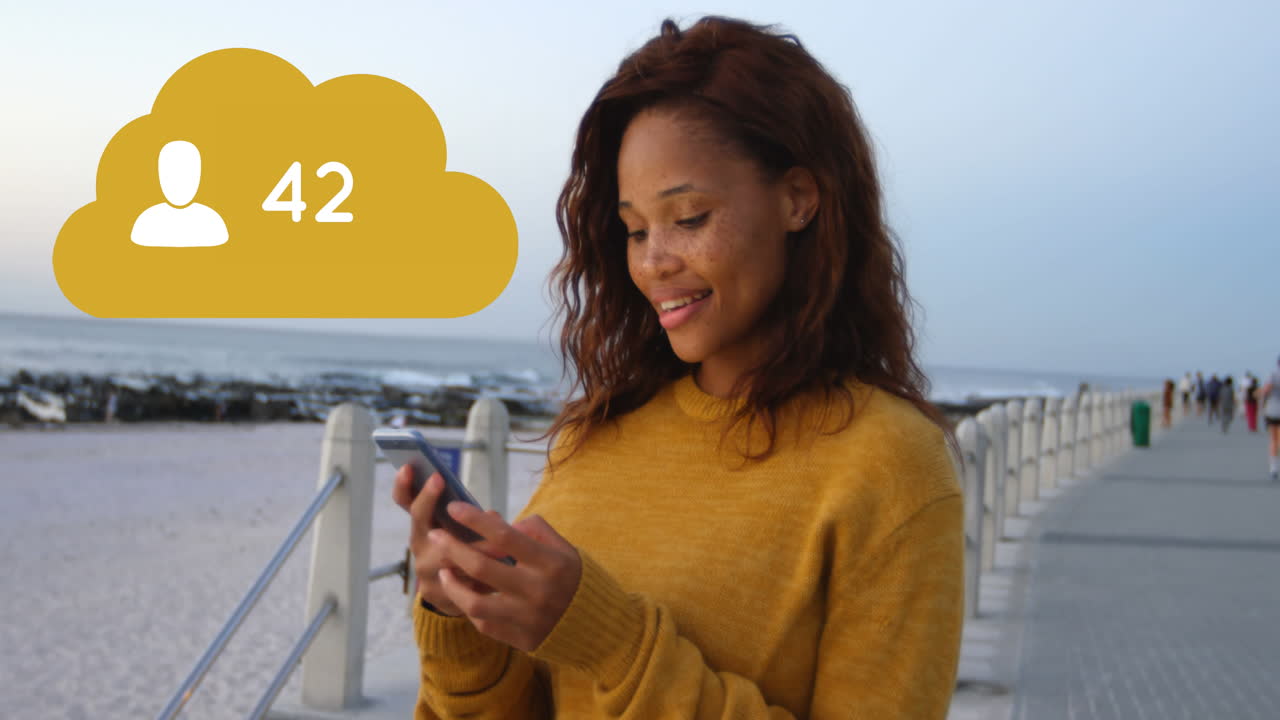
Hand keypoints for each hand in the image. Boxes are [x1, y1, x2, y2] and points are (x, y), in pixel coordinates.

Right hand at [391, 467, 508, 616]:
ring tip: (497, 542)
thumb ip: (473, 518)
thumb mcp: (466, 529)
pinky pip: (460, 583)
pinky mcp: (439, 596)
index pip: (405, 502)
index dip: (404, 485)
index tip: (409, 466)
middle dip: (429, 499)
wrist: (464, 597)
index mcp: (423, 526)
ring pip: (445, 555)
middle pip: (419, 520)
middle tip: (440, 479)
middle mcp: (420, 546)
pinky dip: (480, 576)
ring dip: (471, 546)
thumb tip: (491, 516)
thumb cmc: (468, 550)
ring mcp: (426, 572)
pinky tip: (499, 572)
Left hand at [430, 502, 581, 651]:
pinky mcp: (520, 639)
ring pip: (475, 602)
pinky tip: (464, 593)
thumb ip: (536, 531)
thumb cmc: (576, 580)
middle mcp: (537, 591)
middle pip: (482, 566)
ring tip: (444, 570)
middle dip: (453, 547)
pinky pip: (484, 623)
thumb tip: (498, 522)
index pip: (505, 536)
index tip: (453, 507)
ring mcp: (527, 618)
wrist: (598, 628)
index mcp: (550, 564)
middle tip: (435, 534)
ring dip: (453, 584)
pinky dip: (471, 607)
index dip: (475, 520)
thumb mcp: (565, 549)